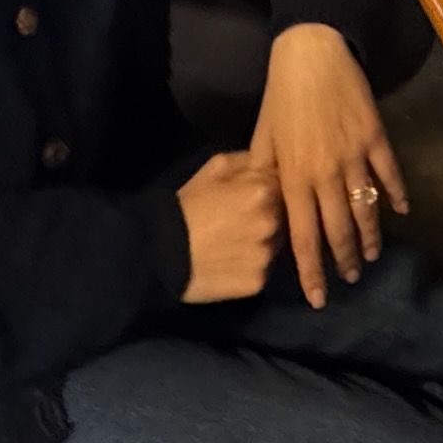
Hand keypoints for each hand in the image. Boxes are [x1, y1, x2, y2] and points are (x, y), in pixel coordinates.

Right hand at [175, 152, 283, 303]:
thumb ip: (247, 161)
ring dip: (260, 243)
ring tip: (233, 243)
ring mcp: (266, 255)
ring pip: (273, 246)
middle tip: (239, 222)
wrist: (159, 252)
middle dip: (267, 216)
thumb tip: (269, 160)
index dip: (268, 191)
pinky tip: (229, 264)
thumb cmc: (186, 206)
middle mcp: (271, 223)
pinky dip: (250, 267)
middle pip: (282, 217)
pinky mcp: (257, 282)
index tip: (249, 197)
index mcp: (262, 192)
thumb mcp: (212, 168)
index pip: (283, 187)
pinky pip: (261, 271)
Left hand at [250, 21, 407, 308]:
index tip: (318, 297)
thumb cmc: (281, 96)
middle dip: (344, 260)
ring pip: (366, 209)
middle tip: (349, 279)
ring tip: (370, 257)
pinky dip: (397, 195)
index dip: (311, 270)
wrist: (311, 53)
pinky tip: (401, 211)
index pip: (303, 236)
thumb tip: (268, 207)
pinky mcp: (376, 137)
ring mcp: (354, 156)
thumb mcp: (263, 137)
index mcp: (294, 177)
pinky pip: (390, 174)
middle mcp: (326, 174)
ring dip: (369, 237)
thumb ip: (266, 175)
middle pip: (338, 230)